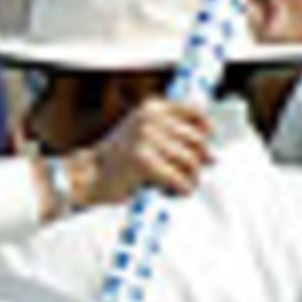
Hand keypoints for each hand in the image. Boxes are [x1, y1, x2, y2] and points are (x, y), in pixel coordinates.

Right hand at [78, 100, 213, 206]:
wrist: (88, 177)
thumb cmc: (118, 161)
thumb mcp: (145, 137)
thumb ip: (175, 139)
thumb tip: (212, 157)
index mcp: (151, 109)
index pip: (194, 113)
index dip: (205, 130)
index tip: (208, 142)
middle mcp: (149, 120)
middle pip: (196, 140)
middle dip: (198, 160)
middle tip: (190, 174)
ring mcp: (146, 140)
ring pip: (190, 161)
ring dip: (190, 178)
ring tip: (179, 186)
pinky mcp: (144, 163)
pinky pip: (179, 179)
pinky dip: (181, 190)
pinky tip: (172, 192)